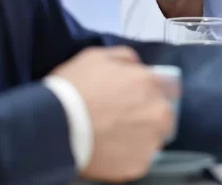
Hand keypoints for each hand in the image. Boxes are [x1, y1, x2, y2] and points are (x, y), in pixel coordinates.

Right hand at [50, 47, 173, 182]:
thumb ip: (125, 58)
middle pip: (162, 116)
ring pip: (152, 140)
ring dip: (138, 138)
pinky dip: (126, 157)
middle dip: (147, 117)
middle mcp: (158, 112)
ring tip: (113, 138)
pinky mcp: (138, 165)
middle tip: (121, 121)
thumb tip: (137, 67)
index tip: (138, 99)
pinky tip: (108, 151)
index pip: (168, 88)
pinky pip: (138, 160)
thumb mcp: (96, 57)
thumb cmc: (73, 88)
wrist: (54, 126)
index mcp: (150, 83)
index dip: (152, 93)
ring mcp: (150, 141)